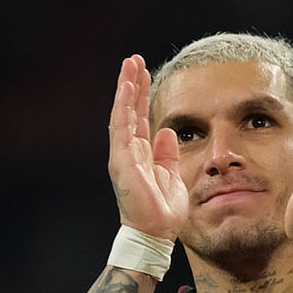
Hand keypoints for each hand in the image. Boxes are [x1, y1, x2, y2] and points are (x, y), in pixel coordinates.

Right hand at [107, 55, 188, 240]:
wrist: (156, 233)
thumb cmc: (163, 211)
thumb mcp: (171, 174)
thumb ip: (167, 153)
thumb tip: (167, 132)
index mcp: (141, 154)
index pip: (138, 118)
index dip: (141, 95)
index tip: (144, 72)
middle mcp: (128, 151)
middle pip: (128, 111)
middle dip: (132, 84)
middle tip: (134, 59)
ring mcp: (123, 155)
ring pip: (122, 114)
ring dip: (126, 88)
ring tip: (129, 64)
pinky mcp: (121, 160)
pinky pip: (121, 127)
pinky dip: (123, 106)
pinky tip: (127, 87)